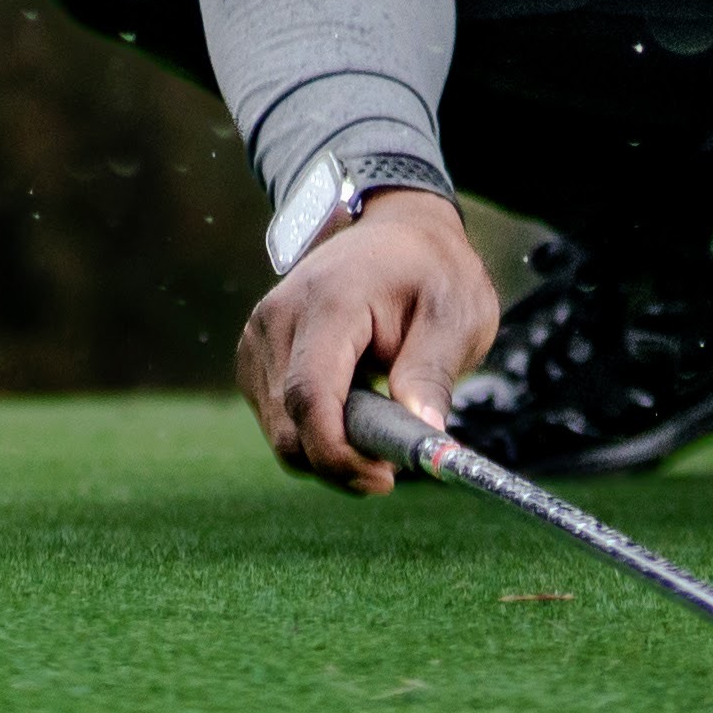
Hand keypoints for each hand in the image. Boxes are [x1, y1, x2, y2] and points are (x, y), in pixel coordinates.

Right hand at [235, 192, 497, 493]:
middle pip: (289, 424)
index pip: (309, 394)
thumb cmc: (431, 272)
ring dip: (328, 450)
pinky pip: (278, 419)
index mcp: (328, 301)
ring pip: (280, 430)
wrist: (397, 232)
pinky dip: (314, 433)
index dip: (338, 452)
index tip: (384, 480)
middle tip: (394, 470)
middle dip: (339, 462)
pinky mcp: (256, 356)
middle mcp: (277, 318)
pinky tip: (354, 411)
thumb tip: (423, 438)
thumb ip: (432, 374)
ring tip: (382, 426)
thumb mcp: (456, 316)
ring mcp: (259, 337)